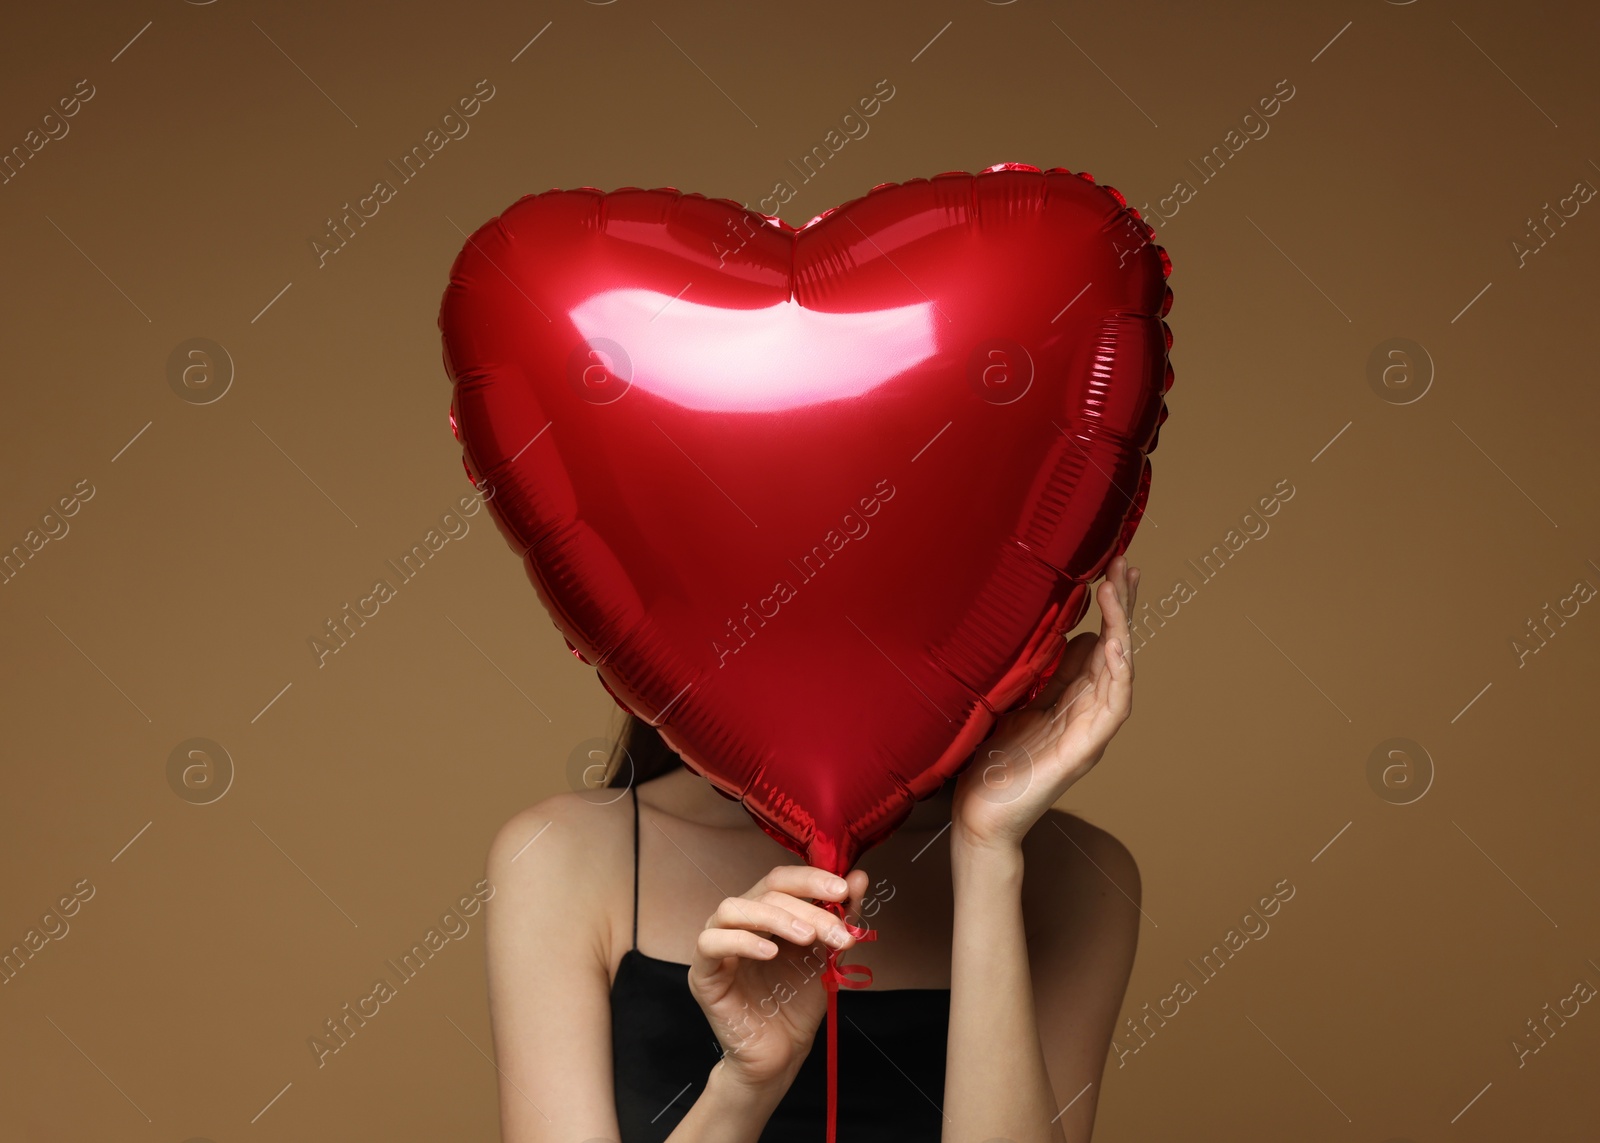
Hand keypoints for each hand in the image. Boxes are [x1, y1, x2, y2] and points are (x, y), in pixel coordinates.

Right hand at [687, 865, 868, 1091]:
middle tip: (835, 931)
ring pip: (733, 908)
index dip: (811, 878)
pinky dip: (742, 941)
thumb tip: (859, 877)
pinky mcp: (702, 973)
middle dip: (806, 908)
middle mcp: (737, 921)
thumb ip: (840, 916)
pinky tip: (770, 953)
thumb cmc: (799, 1001)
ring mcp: (716, 944)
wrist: (783, 1052)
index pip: (781, 878)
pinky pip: (711, 943)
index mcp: (764, 911)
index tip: (844, 890)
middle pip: (764, 892)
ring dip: (775, 917)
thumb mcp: (827, 954)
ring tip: (807, 938)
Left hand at [951, 556, 1139, 851]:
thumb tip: (1057, 633)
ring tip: (1119, 590)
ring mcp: (1088, 733)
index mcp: (1070, 699)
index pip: (1098, 644)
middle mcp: (1086, 713)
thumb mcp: (1012, 702)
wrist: (979, 818)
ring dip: (1123, 630)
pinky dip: (1118, 677)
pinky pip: (1111, 710)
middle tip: (1125, 564)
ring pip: (1119, 674)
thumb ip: (1037, 672)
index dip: (1108, 608)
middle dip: (1122, 608)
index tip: (1109, 567)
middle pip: (1116, 651)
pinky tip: (1115, 645)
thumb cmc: (990, 763)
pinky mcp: (1082, 752)